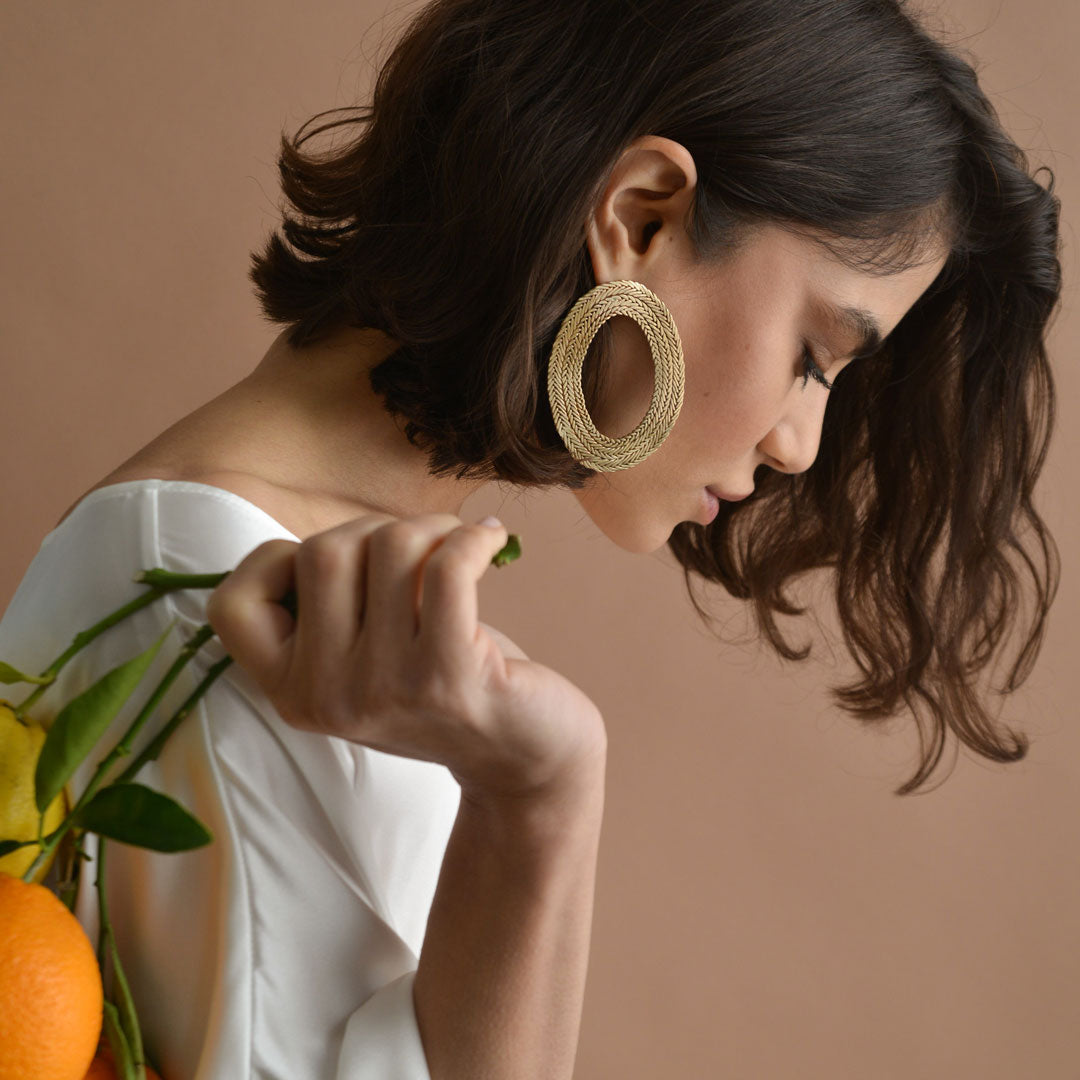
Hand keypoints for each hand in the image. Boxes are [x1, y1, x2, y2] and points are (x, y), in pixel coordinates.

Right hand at [205, 513, 606, 804]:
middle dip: (378, 530)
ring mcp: (385, 689)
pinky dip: (472, 538)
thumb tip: (328, 528)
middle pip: (323, 551)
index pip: (232, 605)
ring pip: (389, 547)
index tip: (339, 564)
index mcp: (290, 692)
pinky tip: (491, 542)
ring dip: (433, 528)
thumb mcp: (361, 660)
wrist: (526, 756)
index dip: (275, 559)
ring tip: (460, 545)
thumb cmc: (442, 683)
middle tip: (421, 549)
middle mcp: (326, 697)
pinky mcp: (448, 677)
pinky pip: (447, 567)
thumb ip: (328, 607)